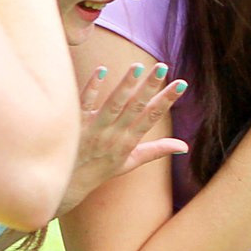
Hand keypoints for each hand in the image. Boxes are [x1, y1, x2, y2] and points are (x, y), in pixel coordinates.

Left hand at [60, 61, 188, 215]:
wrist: (66, 183)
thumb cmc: (100, 170)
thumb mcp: (131, 162)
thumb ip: (157, 150)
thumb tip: (184, 146)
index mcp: (129, 142)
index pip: (152, 118)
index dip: (167, 101)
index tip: (181, 84)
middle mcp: (114, 135)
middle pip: (136, 107)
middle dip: (150, 87)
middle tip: (163, 67)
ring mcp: (94, 129)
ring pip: (113, 104)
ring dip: (126, 85)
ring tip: (137, 67)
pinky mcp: (76, 124)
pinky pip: (84, 103)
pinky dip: (93, 87)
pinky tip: (102, 70)